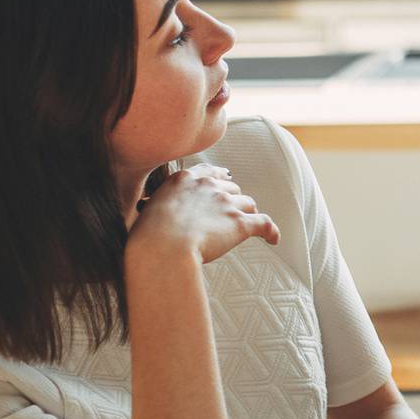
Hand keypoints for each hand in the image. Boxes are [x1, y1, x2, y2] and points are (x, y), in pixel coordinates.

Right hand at [129, 164, 280, 262]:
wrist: (163, 246)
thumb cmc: (148, 235)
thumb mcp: (149, 209)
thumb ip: (157, 204)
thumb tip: (146, 205)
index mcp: (186, 180)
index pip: (210, 172)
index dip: (221, 177)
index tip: (226, 178)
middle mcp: (209, 186)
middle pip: (232, 188)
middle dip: (233, 200)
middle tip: (229, 214)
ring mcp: (226, 203)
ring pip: (248, 204)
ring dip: (247, 214)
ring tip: (246, 226)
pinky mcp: (240, 223)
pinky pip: (264, 224)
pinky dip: (271, 231)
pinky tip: (273, 239)